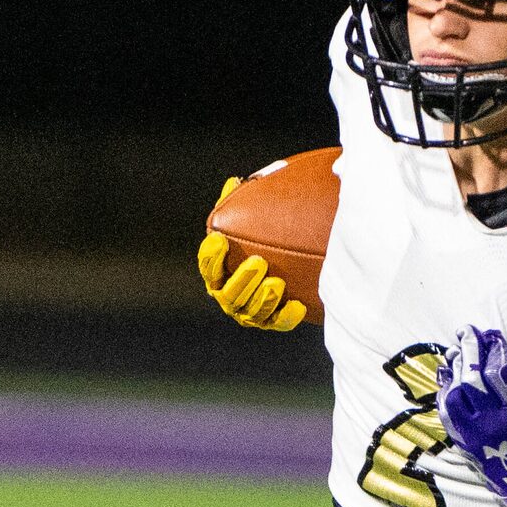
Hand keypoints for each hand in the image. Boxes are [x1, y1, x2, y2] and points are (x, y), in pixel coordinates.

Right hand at [196, 178, 305, 331]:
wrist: (291, 271)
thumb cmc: (262, 241)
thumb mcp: (251, 222)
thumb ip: (239, 205)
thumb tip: (235, 182)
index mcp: (219, 272)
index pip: (208, 266)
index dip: (211, 255)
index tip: (219, 238)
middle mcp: (229, 295)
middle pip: (229, 293)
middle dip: (242, 279)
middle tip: (258, 262)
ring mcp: (249, 312)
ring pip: (251, 312)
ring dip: (263, 299)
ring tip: (277, 283)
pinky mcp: (272, 322)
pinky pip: (278, 323)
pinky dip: (287, 316)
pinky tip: (299, 306)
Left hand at [436, 326, 506, 506]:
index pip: (499, 368)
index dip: (493, 347)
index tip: (491, 333)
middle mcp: (494, 418)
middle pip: (472, 375)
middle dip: (468, 349)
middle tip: (465, 332)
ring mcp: (477, 433)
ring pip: (455, 393)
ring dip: (453, 369)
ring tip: (454, 352)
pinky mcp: (468, 445)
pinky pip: (448, 415)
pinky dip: (445, 394)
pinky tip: (447, 382)